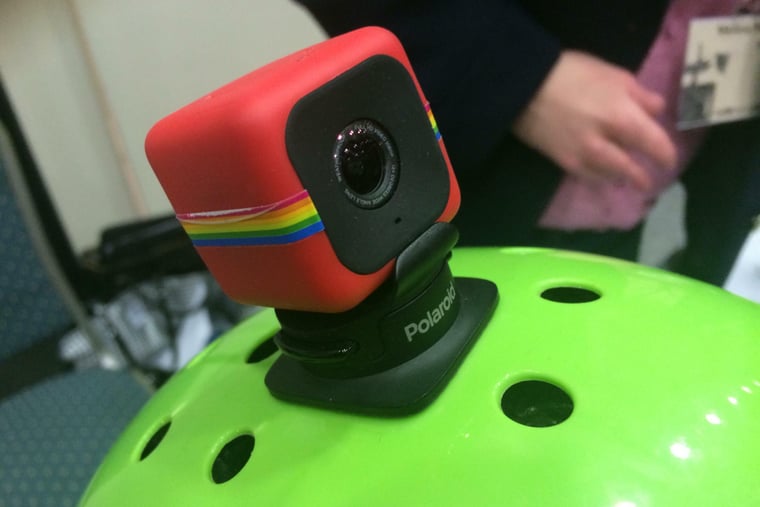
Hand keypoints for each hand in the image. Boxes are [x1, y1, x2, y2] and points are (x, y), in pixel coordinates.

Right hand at [512, 50, 676, 190]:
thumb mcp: (612, 74)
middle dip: (642, 176)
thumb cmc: (571, 72)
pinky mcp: (564, 161)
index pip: (653, 143)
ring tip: (626, 180)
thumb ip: (639, 94)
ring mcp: (583, 155)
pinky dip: (598, 178)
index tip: (668, 160)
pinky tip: (602, 177)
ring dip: (621, 179)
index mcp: (622, 115)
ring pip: (609, 175)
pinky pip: (587, 176)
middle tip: (648, 182)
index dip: (665, 154)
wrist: (524, 87)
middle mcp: (605, 142)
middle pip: (631, 167)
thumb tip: (656, 110)